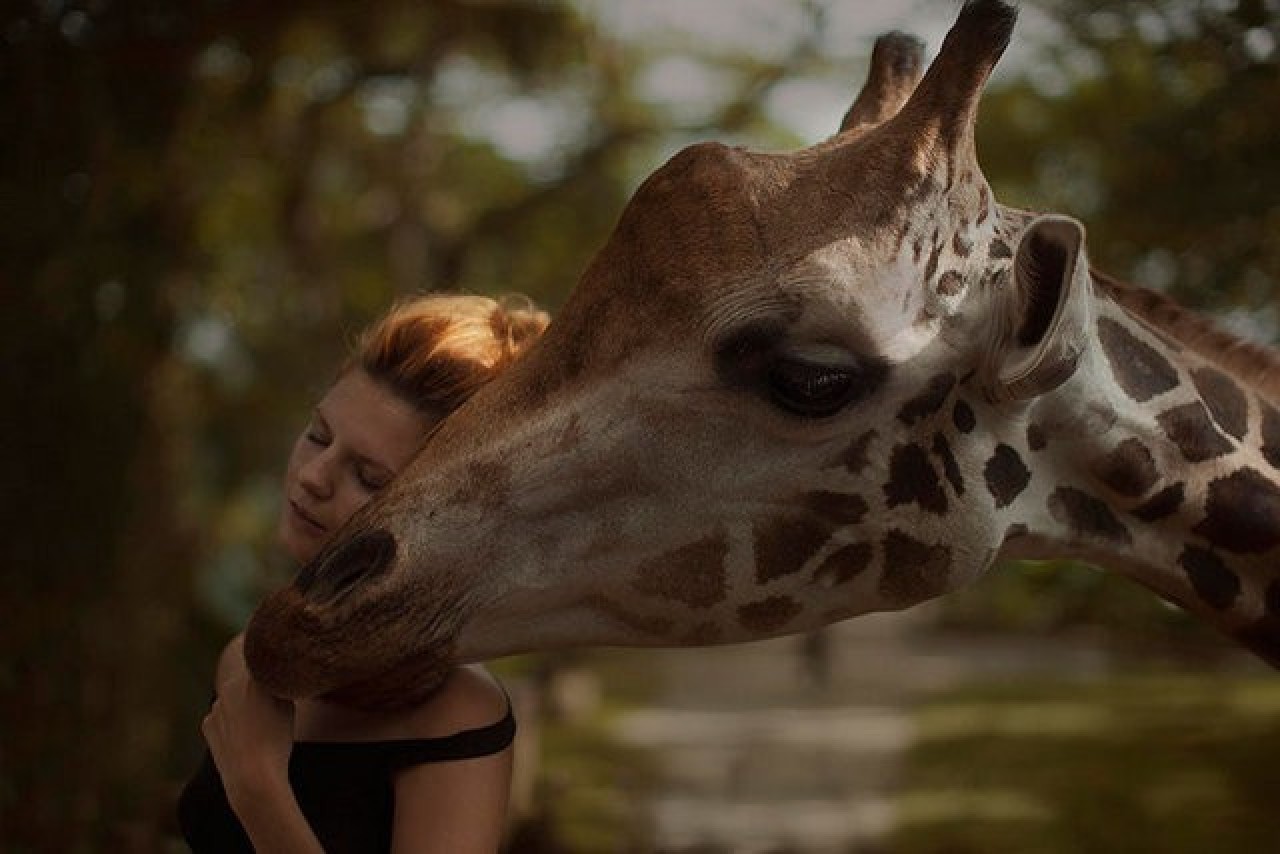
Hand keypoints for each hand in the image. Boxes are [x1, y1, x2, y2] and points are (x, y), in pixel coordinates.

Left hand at [202, 660, 296, 805]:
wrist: (252, 776)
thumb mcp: (287, 706)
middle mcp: (230, 687)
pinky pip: (222, 716)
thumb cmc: (276, 741)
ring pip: (232, 698)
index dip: (270, 663)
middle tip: (270, 702)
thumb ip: (277, 685)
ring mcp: (215, 706)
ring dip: (242, 705)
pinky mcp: (206, 724)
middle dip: (255, 686)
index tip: (278, 667)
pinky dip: (231, 723)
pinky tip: (243, 737)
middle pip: (245, 679)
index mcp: (252, 678)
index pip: (261, 659)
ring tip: (259, 727)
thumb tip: (275, 674)